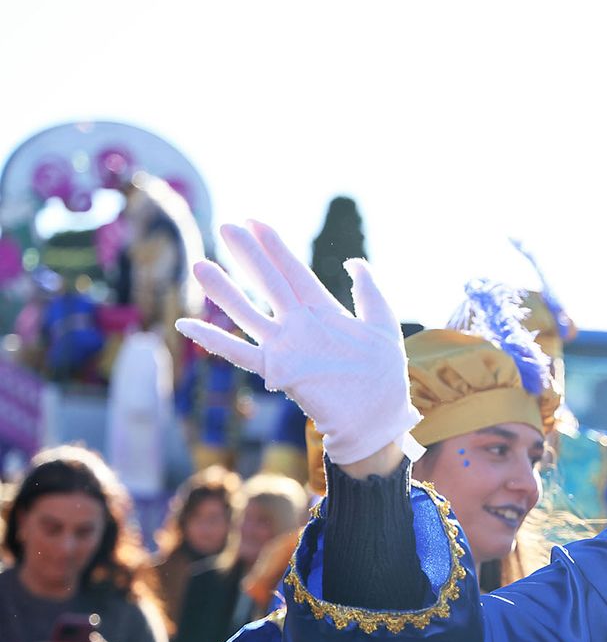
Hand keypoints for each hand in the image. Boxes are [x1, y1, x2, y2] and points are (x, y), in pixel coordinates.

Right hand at [178, 221, 420, 465]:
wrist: (379, 420)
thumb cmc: (385, 377)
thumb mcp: (383, 326)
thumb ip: (369, 293)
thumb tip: (355, 261)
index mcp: (325, 312)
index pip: (295, 273)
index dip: (276, 248)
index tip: (256, 222)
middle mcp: (301, 326)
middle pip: (270, 284)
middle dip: (249, 256)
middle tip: (225, 226)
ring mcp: (288, 348)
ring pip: (249, 314)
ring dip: (225, 292)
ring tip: (200, 266)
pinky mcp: (279, 372)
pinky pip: (241, 354)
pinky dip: (214, 340)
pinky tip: (187, 325)